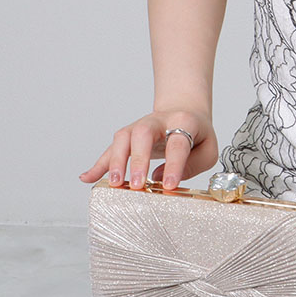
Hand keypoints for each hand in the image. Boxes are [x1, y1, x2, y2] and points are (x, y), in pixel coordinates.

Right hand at [78, 107, 218, 189]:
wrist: (184, 110)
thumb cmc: (197, 134)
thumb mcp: (208, 148)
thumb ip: (192, 165)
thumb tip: (163, 179)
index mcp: (183, 121)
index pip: (178, 143)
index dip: (174, 164)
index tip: (169, 186)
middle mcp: (157, 121)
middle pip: (143, 134)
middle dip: (139, 159)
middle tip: (139, 185)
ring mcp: (139, 126)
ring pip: (123, 138)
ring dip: (117, 161)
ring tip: (116, 185)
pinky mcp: (127, 136)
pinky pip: (110, 149)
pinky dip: (98, 164)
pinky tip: (87, 178)